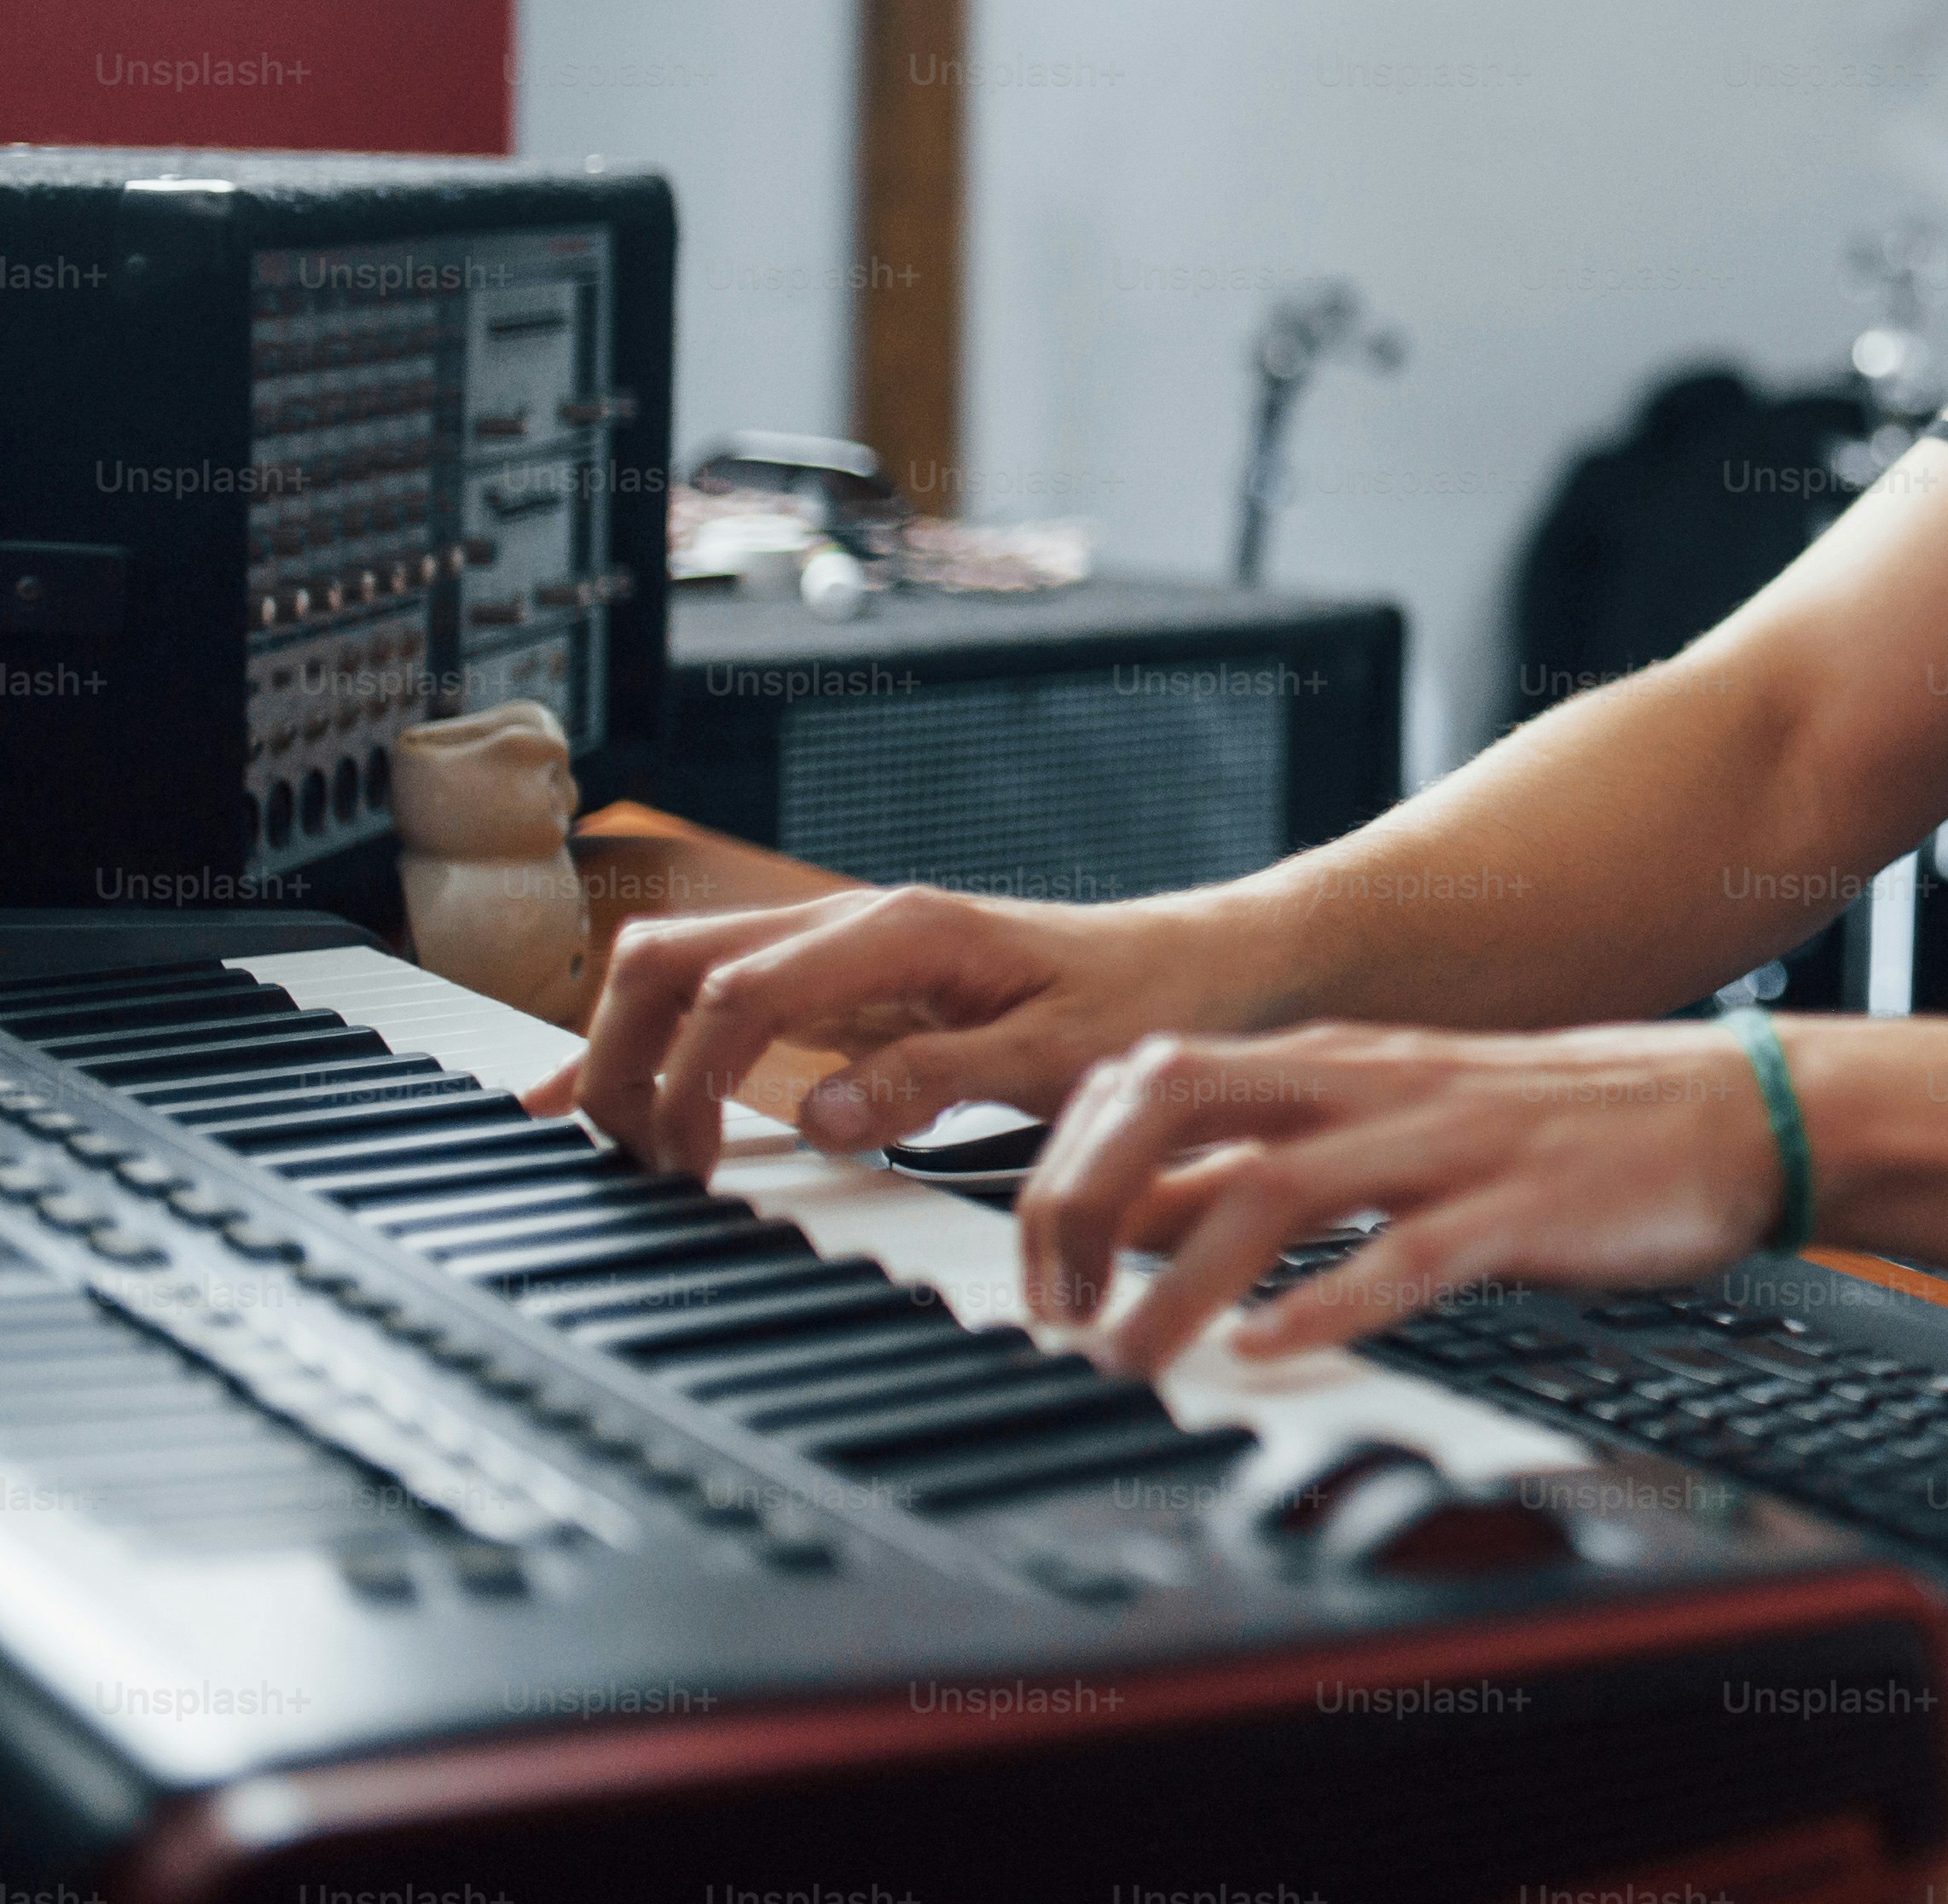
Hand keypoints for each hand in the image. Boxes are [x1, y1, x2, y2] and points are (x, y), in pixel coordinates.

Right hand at [519, 884, 1252, 1178]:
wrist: (1198, 964)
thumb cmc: (1143, 1002)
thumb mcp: (1056, 1057)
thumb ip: (934, 1081)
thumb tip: (817, 1117)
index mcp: (900, 931)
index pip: (737, 991)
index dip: (690, 1082)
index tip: (695, 1172)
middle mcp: (855, 921)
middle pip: (672, 958)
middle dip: (624, 1055)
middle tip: (638, 1163)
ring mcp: (843, 944)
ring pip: (681, 963)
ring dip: (628, 1043)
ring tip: (614, 1144)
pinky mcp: (846, 977)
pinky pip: (722, 988)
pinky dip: (656, 1036)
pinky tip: (603, 1092)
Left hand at [1016, 1018, 1789, 1376]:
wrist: (1722, 1109)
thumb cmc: (1551, 1128)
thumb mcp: (1387, 1124)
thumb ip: (1264, 1161)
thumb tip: (1128, 1218)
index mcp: (1333, 1063)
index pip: (1148, 1073)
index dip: (1066, 1165)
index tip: (1038, 1269)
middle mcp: (1371, 1086)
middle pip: (1177, 1098)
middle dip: (1085, 1200)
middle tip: (1058, 1311)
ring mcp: (1444, 1142)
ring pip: (1272, 1188)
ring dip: (1178, 1282)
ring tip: (1129, 1363)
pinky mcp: (1516, 1208)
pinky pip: (1406, 1256)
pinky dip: (1326, 1307)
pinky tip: (1273, 1355)